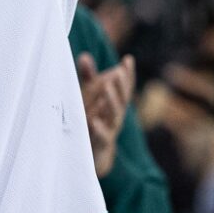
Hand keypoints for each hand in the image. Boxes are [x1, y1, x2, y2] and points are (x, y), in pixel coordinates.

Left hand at [77, 51, 134, 178]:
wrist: (93, 156)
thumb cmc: (92, 122)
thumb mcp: (89, 98)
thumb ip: (89, 79)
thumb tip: (85, 56)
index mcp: (114, 104)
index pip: (124, 88)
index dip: (127, 74)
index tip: (127, 59)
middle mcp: (115, 117)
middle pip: (121, 100)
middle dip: (121, 86)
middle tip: (118, 72)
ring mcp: (110, 131)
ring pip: (113, 116)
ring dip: (111, 102)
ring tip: (107, 89)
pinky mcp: (100, 145)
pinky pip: (101, 137)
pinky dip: (100, 129)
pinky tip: (94, 121)